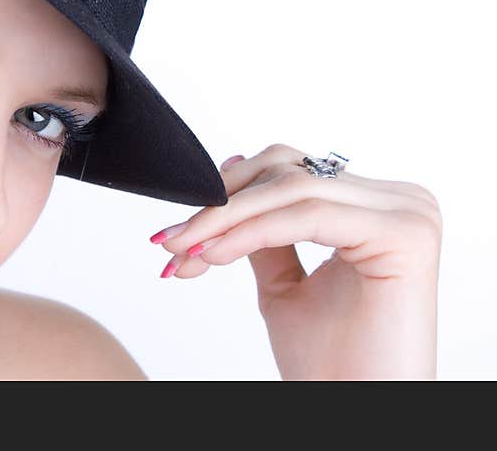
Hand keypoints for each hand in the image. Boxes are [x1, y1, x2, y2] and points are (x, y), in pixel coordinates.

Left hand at [149, 143, 441, 378]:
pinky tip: (214, 254)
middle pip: (288, 172)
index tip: (176, 232)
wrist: (357, 411)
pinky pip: (307, 216)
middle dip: (221, 205)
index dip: (227, 195)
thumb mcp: (282, 282)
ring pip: (292, 189)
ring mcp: (407, 213)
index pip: (289, 173)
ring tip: (185, 249)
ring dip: (226, 218)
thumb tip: (232, 168)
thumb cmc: (330, 362)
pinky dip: (251, 232)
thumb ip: (264, 229)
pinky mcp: (404, 234)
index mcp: (376, 207)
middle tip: (172, 239)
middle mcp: (398, 201)